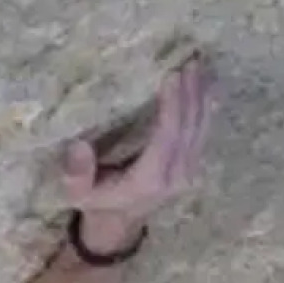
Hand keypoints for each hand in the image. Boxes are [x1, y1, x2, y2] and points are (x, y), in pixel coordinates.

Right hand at [62, 57, 213, 250]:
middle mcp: (175, 175)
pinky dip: (206, 106)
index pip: (167, 137)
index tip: (172, 75)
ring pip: (202, 127)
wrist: (118, 223)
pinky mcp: (192, 165)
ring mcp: (188, 171)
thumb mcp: (78, 193)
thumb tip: (78, 146)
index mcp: (149, 179)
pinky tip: (207, 83)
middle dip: (192, 92)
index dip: (172, 106)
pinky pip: (204, 132)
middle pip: (190, 127)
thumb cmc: (96, 201)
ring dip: (203, 94)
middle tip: (191, 59)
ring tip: (201, 63)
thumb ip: (76, 174)